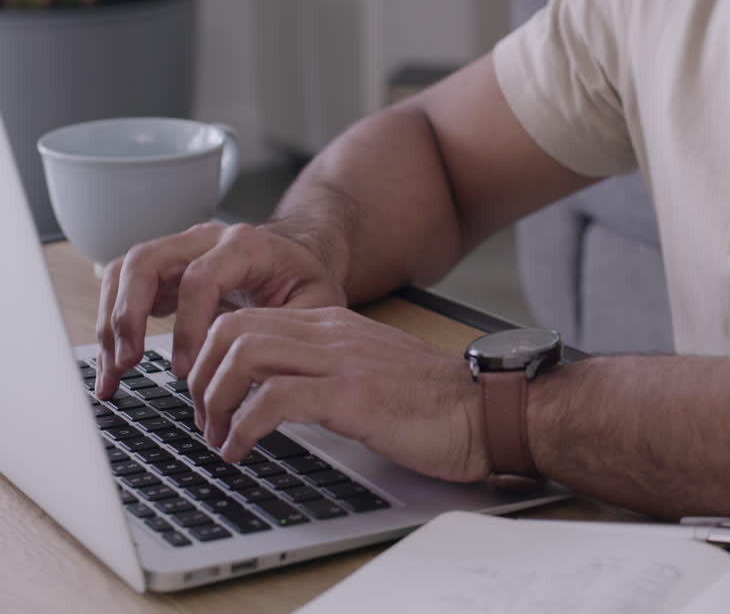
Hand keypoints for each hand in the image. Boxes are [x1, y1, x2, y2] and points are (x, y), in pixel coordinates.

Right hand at [96, 222, 345, 398]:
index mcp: (245, 245)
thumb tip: (255, 363)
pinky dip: (112, 325)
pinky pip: (124, 289)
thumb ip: (291, 327)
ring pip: (124, 273)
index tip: (186, 369)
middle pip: (146, 262)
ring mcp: (179, 251)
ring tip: (113, 373)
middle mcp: (203, 240)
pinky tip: (113, 363)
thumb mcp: (318, 302)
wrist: (298, 258)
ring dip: (110, 323)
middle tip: (128, 363)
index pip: (200, 279)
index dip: (188, 326)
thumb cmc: (307, 280)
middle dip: (128, 314)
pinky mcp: (164, 270)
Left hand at [189, 306, 488, 482]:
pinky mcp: (353, 396)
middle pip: (233, 328)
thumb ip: (327, 369)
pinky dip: (244, 428)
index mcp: (335, 324)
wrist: (488, 411)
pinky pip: (274, 400)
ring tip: (217, 436)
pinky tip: (242, 451)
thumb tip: (276, 396)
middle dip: (201, 376)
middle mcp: (333, 333)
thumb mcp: (370, 371)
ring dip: (215, 400)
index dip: (211, 357)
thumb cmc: (436, 404)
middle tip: (204, 418)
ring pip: (244, 355)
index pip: (248, 318)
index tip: (207, 396)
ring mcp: (343, 361)